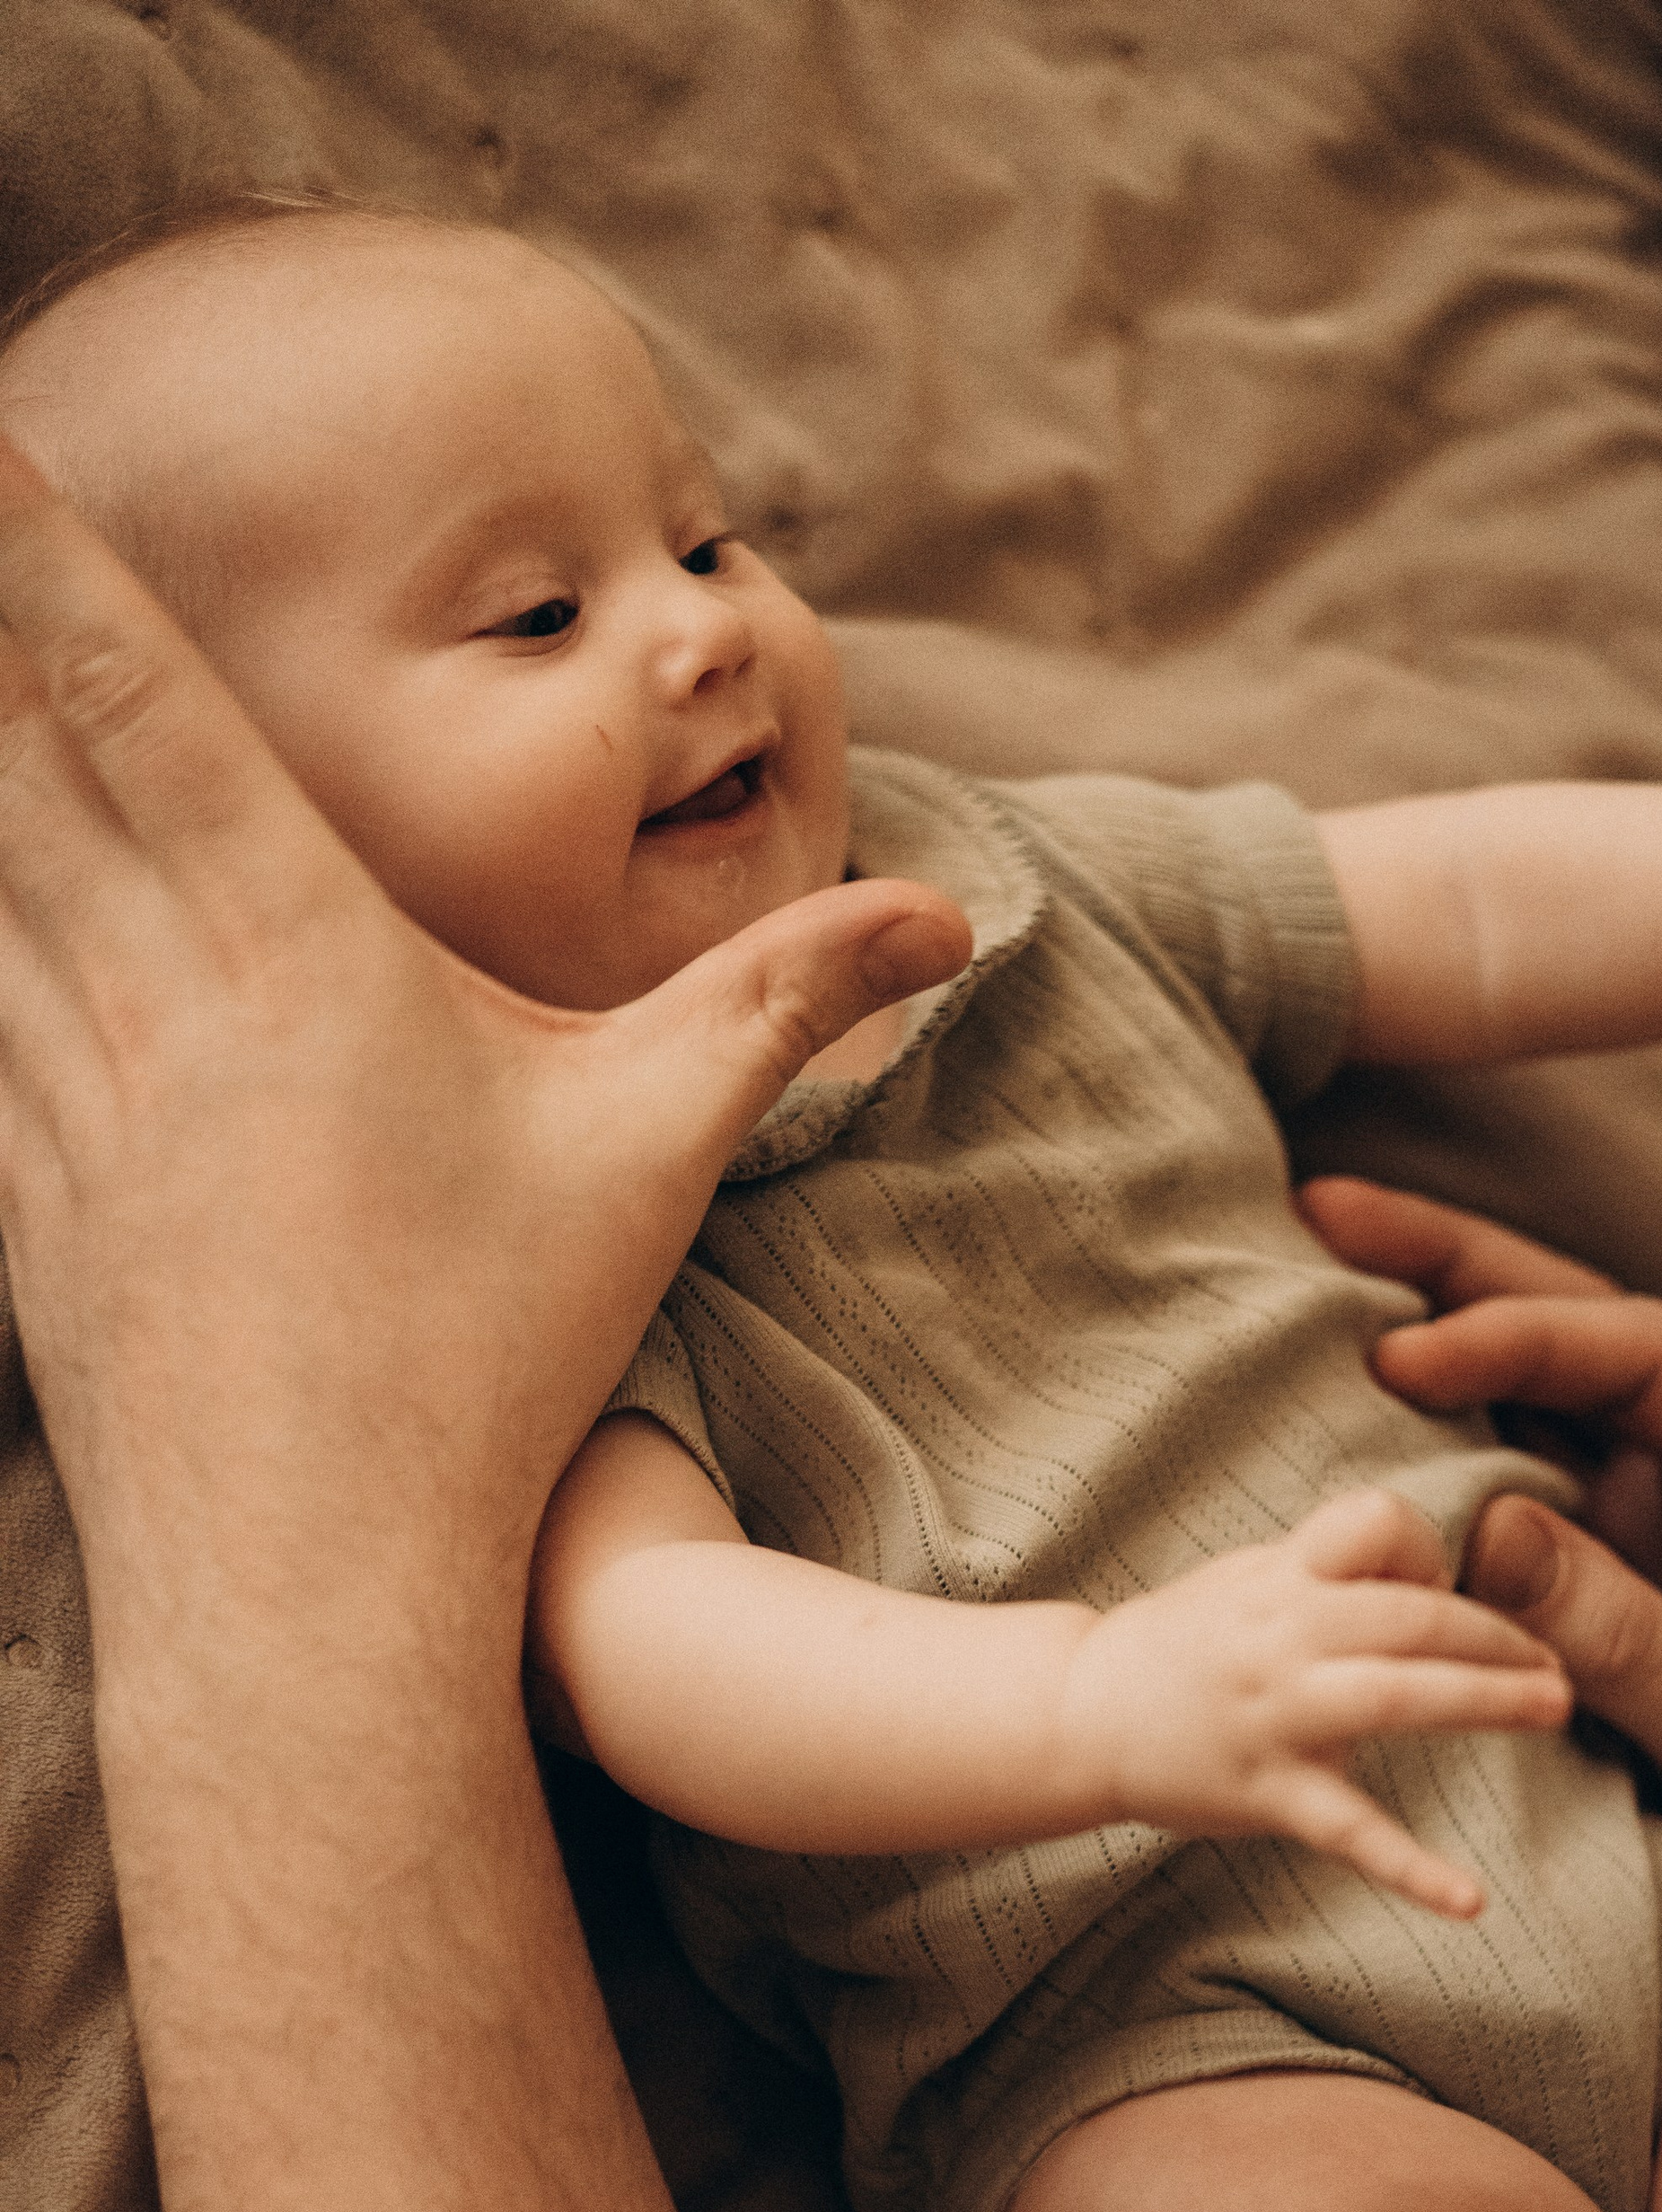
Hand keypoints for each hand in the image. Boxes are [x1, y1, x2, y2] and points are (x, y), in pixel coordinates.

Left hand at [0, 439, 970, 1665]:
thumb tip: (951, 916)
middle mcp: (153, 1005)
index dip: (41, 560)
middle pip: (10, 754)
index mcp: (301, 963)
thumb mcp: (653, 1158)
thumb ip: (783, 1005)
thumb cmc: (491, 1362)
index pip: (142, 708)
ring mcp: (64, 1104)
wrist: (314, 1584)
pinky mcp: (24, 1194)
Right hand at [1057, 1487, 1570, 1916]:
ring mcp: (1274, 1714)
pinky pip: (1347, 1832)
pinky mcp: (1265, 1792)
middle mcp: (1282, 1635)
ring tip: (1553, 1706)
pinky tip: (1470, 1901)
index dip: (1431, 1549)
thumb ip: (1340, 1567)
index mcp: (1284, 1575)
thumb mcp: (1256, 1575)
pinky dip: (1412, 1869)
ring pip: (1393, 1697)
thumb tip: (1438, 1566)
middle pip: (1411, 1617)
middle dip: (1497, 1635)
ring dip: (1483, 1699)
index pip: (1378, 1526)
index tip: (1452, 1587)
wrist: (1079, 1708)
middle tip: (1560, 1665)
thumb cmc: (1188, 1639)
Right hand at [1296, 1178, 1661, 1993]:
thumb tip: (1478, 1526)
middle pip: (1594, 1334)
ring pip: (1560, 1392)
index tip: (1403, 1351)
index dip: (1521, 1336)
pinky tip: (1375, 1404)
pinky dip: (1459, 1434)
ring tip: (1330, 1268)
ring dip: (1451, 1332)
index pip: (1647, 1357)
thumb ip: (1618, 1634)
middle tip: (1333, 1207)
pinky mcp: (1648, 1575)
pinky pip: (1544, 1478)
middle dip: (1466, 1270)